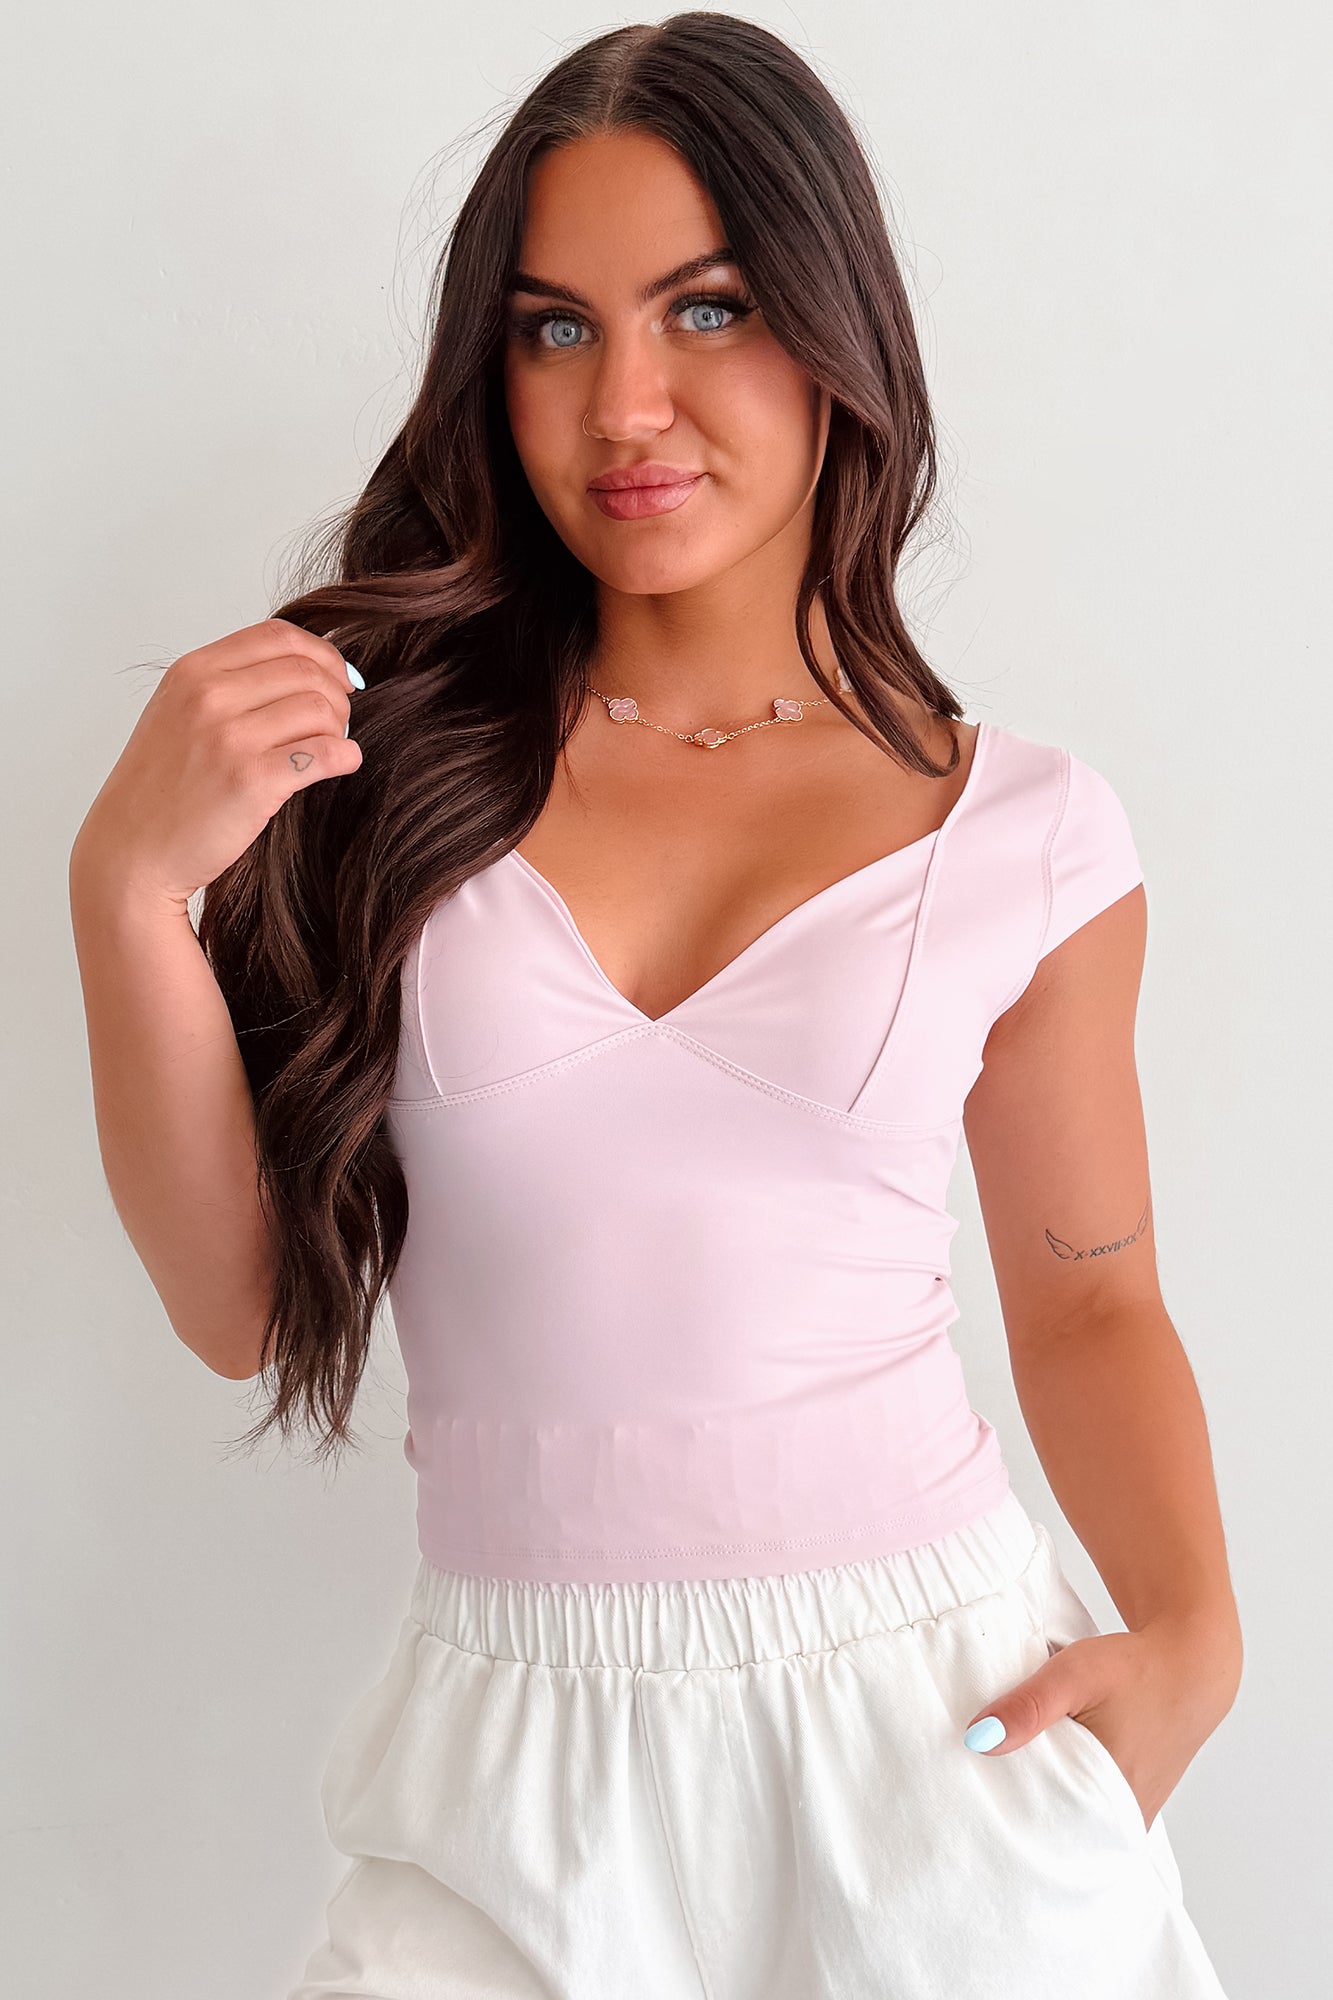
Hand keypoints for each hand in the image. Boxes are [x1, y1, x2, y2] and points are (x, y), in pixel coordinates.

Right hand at [70, 618, 362, 914]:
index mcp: (192, 672)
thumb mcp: (178, 715)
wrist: (130, 852)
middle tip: (339, 721)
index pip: (279, 636)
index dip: (322, 654)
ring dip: (339, 728)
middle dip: (337, 695)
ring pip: (320, 709)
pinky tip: (342, 763)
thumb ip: (228, 687)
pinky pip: (324, 753)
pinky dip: (344, 756)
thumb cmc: (159, 790)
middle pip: (307, 671)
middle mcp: (209, 697)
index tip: (338, 678)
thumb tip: (304, 672)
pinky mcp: (252, 781)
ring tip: (331, 746)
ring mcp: (229, 739)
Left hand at [961, 1621, 1240, 1831]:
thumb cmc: (1136, 1669)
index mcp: (1111, 1801)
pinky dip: (1067, 1790)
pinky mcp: (1135, 1797)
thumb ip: (1028, 1707)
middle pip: (1057, 1828)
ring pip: (1074, 1817)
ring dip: (1044, 1799)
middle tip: (982, 1790)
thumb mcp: (1074, 1676)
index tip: (976, 1802)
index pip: (1045, 1832)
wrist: (1189, 1665)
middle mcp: (1125, 1817)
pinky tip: (1043, 1770)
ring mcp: (1133, 1810)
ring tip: (1006, 1779)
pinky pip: (1092, 1806)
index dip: (1007, 1818)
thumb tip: (978, 1739)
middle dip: (1021, 1811)